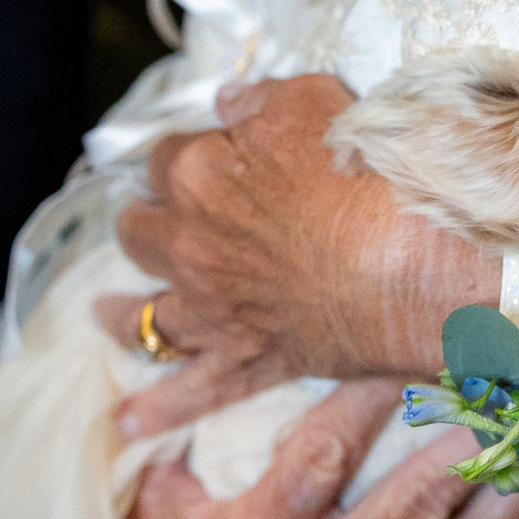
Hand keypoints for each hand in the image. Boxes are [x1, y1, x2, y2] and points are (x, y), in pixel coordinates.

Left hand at [113, 75, 495, 437]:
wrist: (413, 263)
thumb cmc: (369, 175)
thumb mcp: (316, 101)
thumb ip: (261, 99)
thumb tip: (227, 101)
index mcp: (197, 173)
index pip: (165, 155)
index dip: (187, 152)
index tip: (209, 154)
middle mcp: (188, 243)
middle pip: (138, 229)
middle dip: (146, 219)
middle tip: (161, 218)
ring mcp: (212, 306)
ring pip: (144, 313)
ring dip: (122, 312)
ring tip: (105, 312)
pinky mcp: (247, 357)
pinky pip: (193, 388)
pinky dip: (159, 406)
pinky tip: (129, 419)